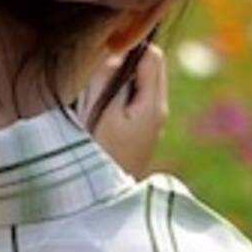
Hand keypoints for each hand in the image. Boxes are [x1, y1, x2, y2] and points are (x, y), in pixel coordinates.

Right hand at [79, 44, 168, 178]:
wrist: (99, 203)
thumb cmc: (97, 156)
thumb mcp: (100, 112)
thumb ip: (109, 76)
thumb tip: (115, 51)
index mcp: (154, 105)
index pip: (151, 55)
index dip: (127, 48)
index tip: (102, 56)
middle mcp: (157, 113)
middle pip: (146, 69)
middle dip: (121, 66)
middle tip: (95, 79)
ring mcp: (148, 126)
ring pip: (135, 86)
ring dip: (115, 85)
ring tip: (93, 102)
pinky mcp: (136, 136)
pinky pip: (128, 105)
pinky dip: (113, 102)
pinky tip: (96, 118)